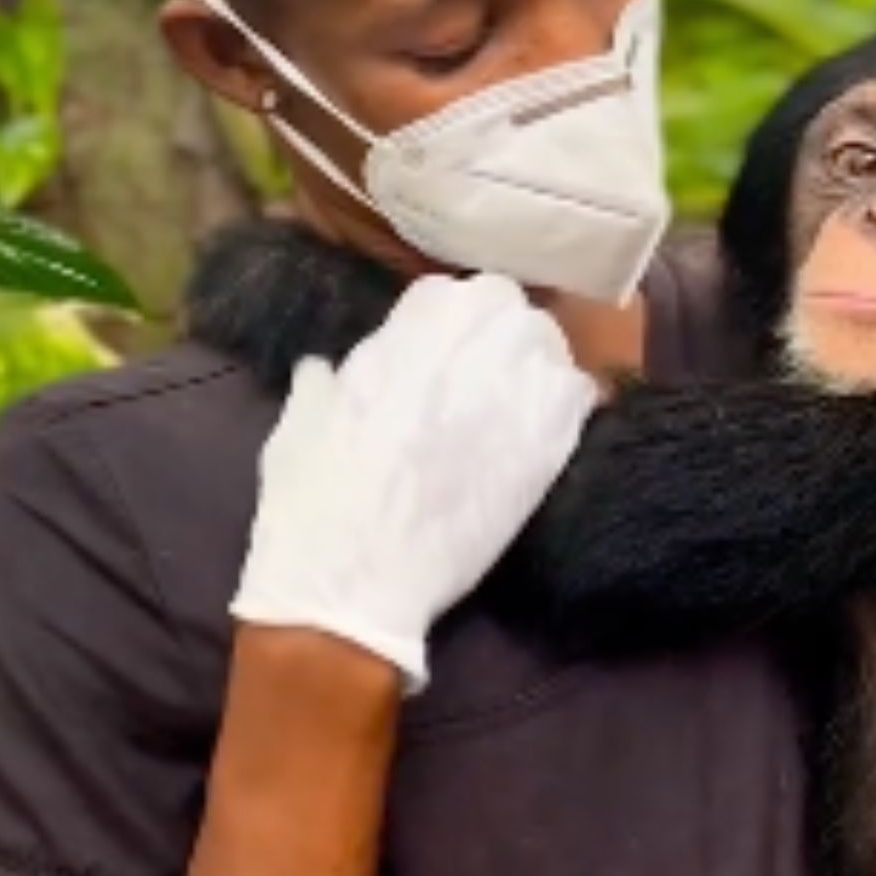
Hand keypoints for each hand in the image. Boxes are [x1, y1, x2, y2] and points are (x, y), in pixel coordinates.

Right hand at [232, 273, 597, 691]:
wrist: (351, 582)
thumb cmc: (311, 505)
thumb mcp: (298, 426)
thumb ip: (321, 386)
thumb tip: (325, 369)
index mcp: (401, 337)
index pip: (445, 294)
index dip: (447, 323)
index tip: (442, 351)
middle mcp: (463, 348)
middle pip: (504, 304)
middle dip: (497, 330)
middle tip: (485, 372)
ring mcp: (511, 393)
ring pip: (548, 343)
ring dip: (535, 362)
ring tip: (519, 399)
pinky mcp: (544, 446)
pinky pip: (577, 395)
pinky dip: (568, 403)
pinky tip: (547, 430)